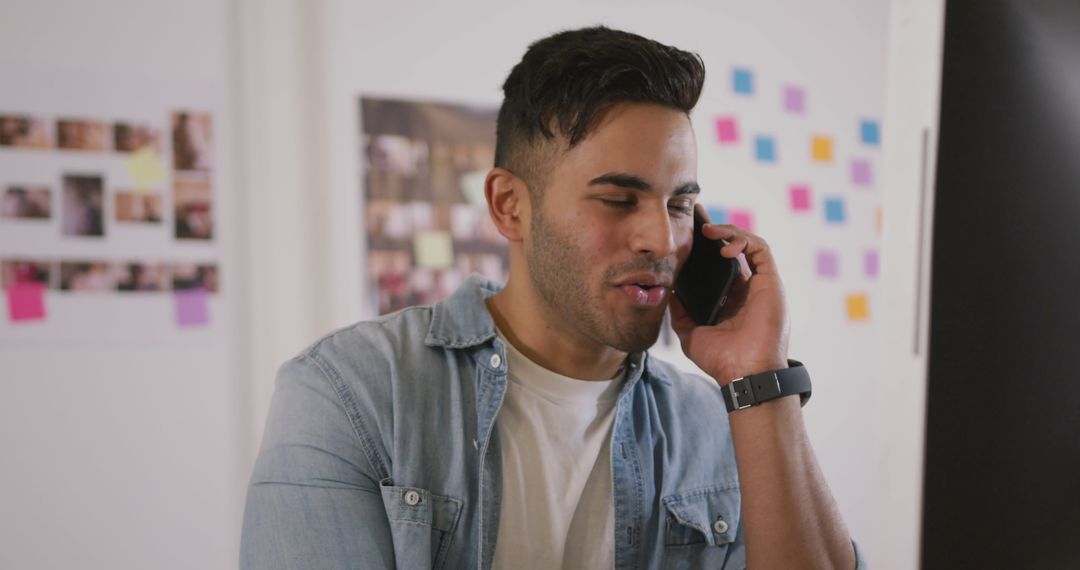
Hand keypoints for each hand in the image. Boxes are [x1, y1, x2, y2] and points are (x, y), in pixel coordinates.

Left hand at [668, 206, 790, 383]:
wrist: (744, 374)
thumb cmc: (721, 359)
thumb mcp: (690, 332)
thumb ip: (680, 311)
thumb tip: (668, 290)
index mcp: (732, 299)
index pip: (719, 264)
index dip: (706, 246)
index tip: (689, 231)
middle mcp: (748, 289)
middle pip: (733, 249)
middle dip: (716, 230)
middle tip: (696, 216)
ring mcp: (761, 284)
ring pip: (748, 244)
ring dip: (728, 232)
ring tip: (707, 229)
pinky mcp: (771, 281)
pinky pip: (760, 249)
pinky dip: (742, 241)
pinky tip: (723, 247)